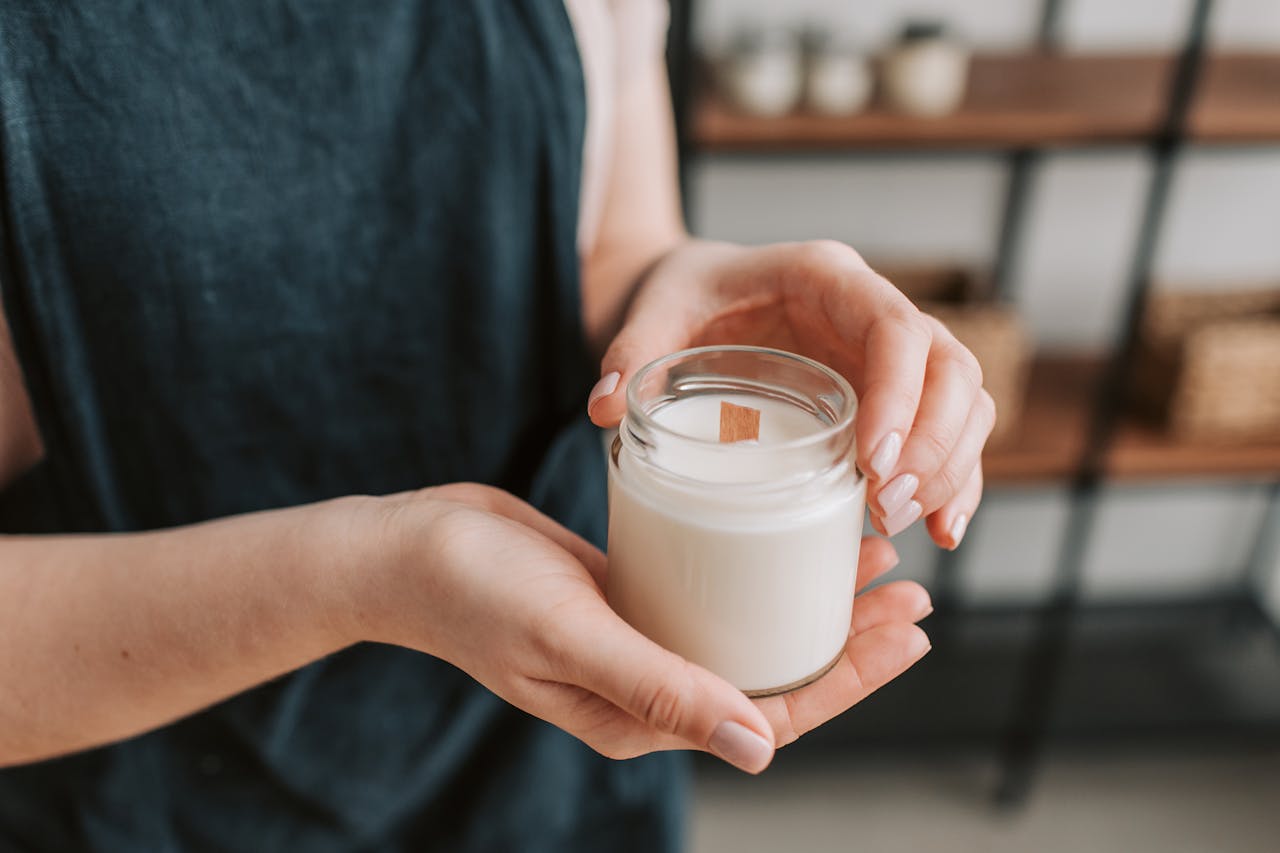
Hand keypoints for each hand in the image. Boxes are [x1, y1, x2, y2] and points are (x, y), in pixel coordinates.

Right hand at [359, 483, 930, 772]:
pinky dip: (758, 568)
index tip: (910, 631)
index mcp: (641, 716)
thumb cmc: (472, 592)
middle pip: (774, 671)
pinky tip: (787, 535)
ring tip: (872, 559)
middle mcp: (650, 686)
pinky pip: (711, 591)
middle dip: (850, 640)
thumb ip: (658, 689)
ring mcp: (640, 640)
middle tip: (915, 592)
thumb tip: (758, 748)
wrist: (406, 548)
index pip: (771, 711)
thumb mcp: (568, 634)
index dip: (850, 678)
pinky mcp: (628, 596)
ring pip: (749, 629)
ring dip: (810, 600)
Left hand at [587, 240, 994, 548]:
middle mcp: (872, 310)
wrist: (698, 294)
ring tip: (910, 525)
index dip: (900, 393)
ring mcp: (891, 354)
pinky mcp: (893, 393)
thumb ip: (633, 352)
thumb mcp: (655, 310)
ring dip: (952, 466)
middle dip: (935, 441)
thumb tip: (603, 408)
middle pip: (950, 366)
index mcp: (826, 278)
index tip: (873, 459)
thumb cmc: (684, 294)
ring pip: (965, 400)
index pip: (894, 326)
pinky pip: (949, 432)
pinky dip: (954, 479)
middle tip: (888, 504)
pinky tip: (942, 532)